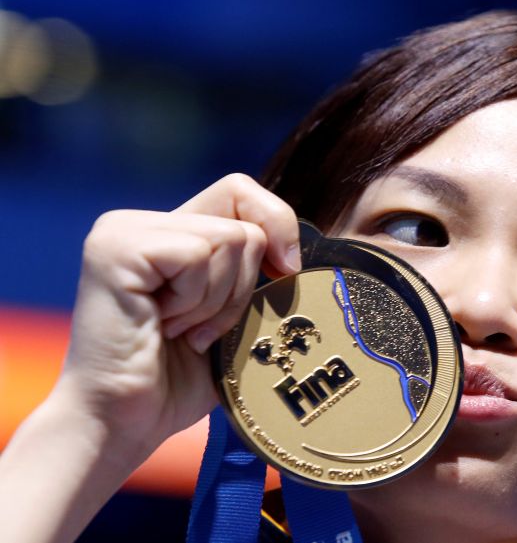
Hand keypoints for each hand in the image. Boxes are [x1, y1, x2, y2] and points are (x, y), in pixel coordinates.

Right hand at [60, 173, 300, 459]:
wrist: (125, 424)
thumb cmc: (178, 380)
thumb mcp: (235, 317)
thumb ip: (258, 275)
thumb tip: (302, 256)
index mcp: (172, 234)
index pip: (242, 192)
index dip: (276, 225)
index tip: (283, 273)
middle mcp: (144, 223)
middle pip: (246, 223)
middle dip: (242, 288)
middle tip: (200, 329)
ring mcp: (124, 230)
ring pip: (230, 239)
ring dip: (217, 303)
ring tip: (178, 331)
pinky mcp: (116, 247)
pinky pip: (197, 255)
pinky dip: (195, 301)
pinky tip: (162, 326)